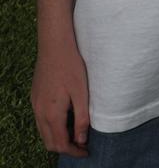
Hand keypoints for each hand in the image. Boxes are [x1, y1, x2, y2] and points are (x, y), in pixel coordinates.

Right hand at [31, 42, 89, 156]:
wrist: (54, 44)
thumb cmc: (71, 65)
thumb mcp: (82, 92)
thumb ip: (81, 118)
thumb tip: (80, 140)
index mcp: (52, 113)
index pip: (60, 144)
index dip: (74, 151)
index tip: (86, 151)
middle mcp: (39, 112)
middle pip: (49, 142)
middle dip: (65, 147)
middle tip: (82, 145)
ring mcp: (35, 104)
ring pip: (43, 132)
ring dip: (58, 138)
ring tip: (75, 133)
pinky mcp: (35, 96)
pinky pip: (40, 120)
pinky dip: (51, 127)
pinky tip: (65, 118)